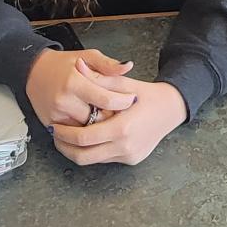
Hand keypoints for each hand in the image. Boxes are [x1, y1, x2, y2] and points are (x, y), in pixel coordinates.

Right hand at [25, 48, 136, 129]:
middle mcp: (63, 101)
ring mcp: (56, 116)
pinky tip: (91, 120)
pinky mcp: (52, 125)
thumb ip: (108, 64)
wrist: (34, 73)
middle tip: (120, 109)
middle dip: (112, 115)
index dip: (123, 101)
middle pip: (98, 119)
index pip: (106, 100)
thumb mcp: (87, 56)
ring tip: (105, 113)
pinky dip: (85, 129)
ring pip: (88, 130)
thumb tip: (128, 66)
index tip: (131, 99)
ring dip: (99, 125)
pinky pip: (75, 135)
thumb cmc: (63, 64)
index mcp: (74, 83)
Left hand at [51, 79, 186, 166]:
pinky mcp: (131, 160)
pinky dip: (93, 150)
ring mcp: (129, 156)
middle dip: (65, 146)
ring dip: (76, 150)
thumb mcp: (124, 83)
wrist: (172, 109)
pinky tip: (88, 137)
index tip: (55, 125)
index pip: (83, 138)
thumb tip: (78, 66)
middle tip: (56, 134)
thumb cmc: (148, 95)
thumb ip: (99, 77)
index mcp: (122, 128)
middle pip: (83, 156)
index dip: (64, 134)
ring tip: (67, 137)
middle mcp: (125, 146)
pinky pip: (105, 159)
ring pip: (92, 160)